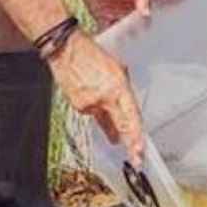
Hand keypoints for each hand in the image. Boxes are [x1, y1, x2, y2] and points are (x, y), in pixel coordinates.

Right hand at [49, 31, 145, 166]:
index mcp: (117, 86)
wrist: (67, 50)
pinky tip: (91, 92)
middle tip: (136, 157)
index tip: (140, 150)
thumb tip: (127, 109)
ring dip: (108, 117)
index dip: (136, 135)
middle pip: (120, 126)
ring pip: (105, 119)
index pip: (130, 116)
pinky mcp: (78, 106)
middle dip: (128, 143)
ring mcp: (89, 104)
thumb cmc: (93, 55)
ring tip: (103, 99)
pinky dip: (95, 107)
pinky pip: (92, 112)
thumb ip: (124, 90)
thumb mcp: (118, 69)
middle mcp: (104, 98)